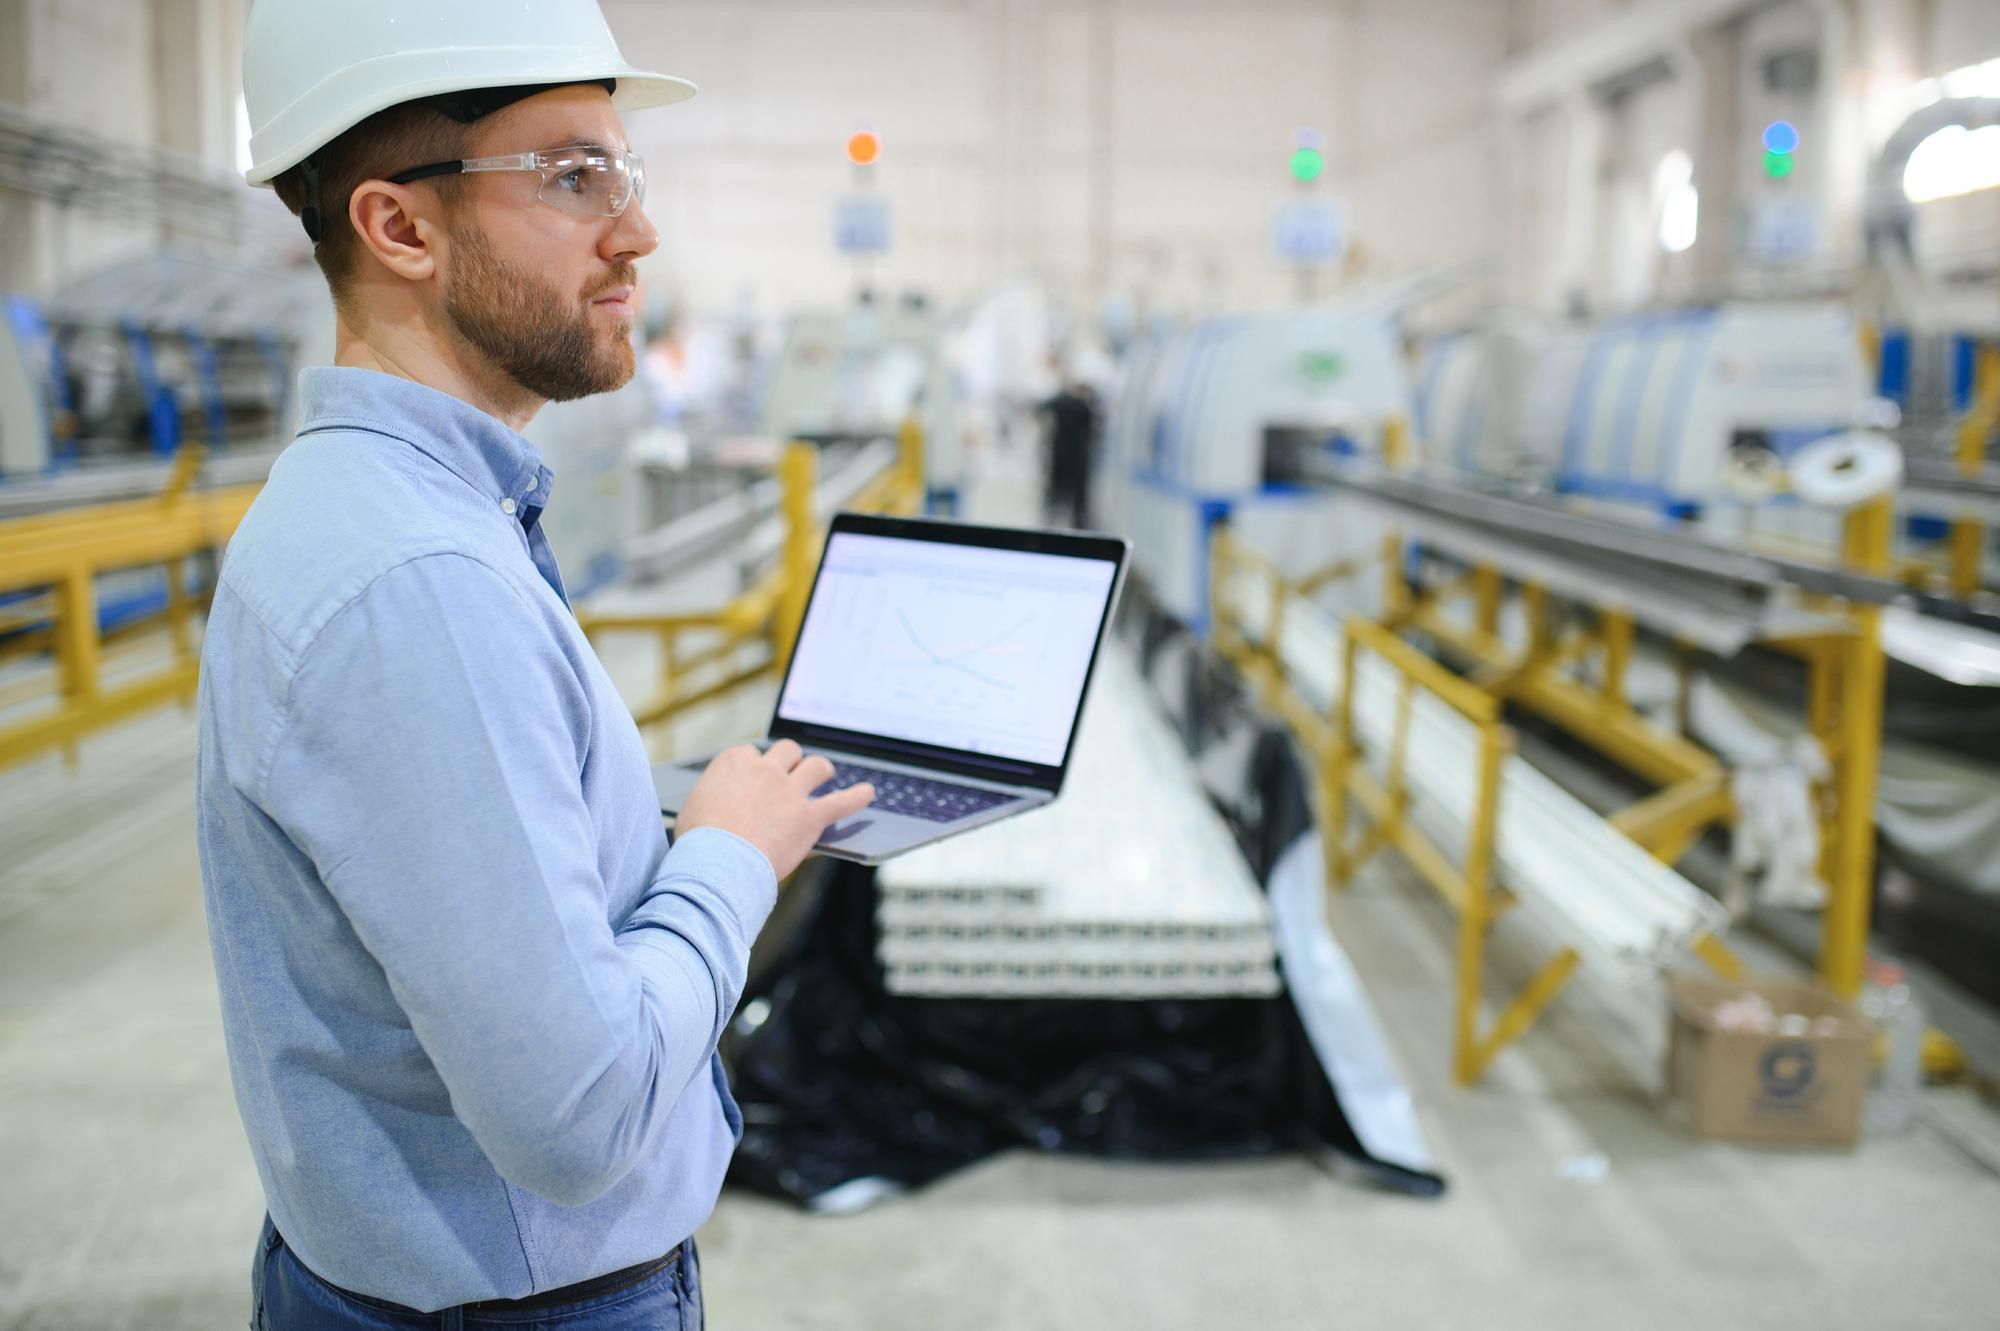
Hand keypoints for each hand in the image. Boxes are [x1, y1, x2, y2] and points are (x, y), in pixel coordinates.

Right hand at [674, 741, 873, 879]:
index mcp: (734, 762)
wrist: (717, 864)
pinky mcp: (809, 817)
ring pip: (816, 766)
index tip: (755, 777)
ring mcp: (790, 791)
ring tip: (826, 774)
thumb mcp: (693, 808)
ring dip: (822, 769)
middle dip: (791, 759)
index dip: (755, 766)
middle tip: (792, 771)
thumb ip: (711, 797)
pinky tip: (868, 793)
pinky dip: (857, 797)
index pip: (750, 753)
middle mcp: (765, 770)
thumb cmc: (698, 843)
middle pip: (787, 750)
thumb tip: (712, 802)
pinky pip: (842, 802)